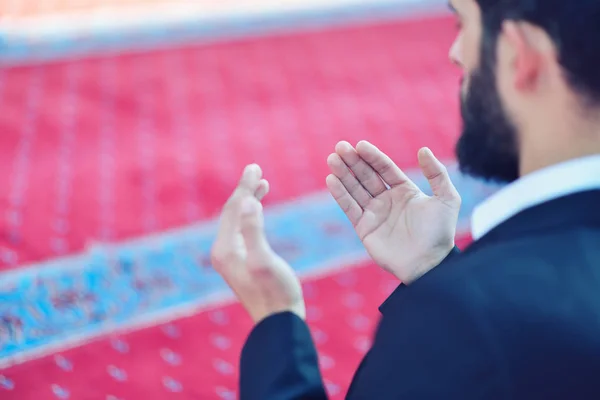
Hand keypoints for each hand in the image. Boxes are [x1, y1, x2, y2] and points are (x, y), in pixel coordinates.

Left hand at [211, 164, 305, 322]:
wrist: (278, 323)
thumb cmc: (276, 293)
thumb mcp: (265, 261)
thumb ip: (254, 231)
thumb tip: (246, 202)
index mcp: (225, 248)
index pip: (232, 208)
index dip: (244, 187)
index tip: (255, 166)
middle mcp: (222, 251)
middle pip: (231, 212)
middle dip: (244, 190)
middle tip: (256, 168)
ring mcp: (230, 257)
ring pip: (236, 220)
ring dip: (247, 200)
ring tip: (262, 183)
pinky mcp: (240, 261)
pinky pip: (242, 229)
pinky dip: (250, 214)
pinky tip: (259, 210)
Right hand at [326, 141, 460, 283]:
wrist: (429, 264)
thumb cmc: (441, 234)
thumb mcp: (447, 199)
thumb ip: (437, 174)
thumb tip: (423, 150)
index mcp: (404, 190)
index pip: (384, 168)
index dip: (372, 156)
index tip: (360, 145)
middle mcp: (387, 200)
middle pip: (366, 175)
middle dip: (352, 161)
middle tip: (340, 146)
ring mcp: (374, 213)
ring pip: (355, 189)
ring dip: (343, 174)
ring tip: (332, 158)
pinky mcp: (364, 228)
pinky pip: (350, 208)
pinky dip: (340, 194)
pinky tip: (331, 180)